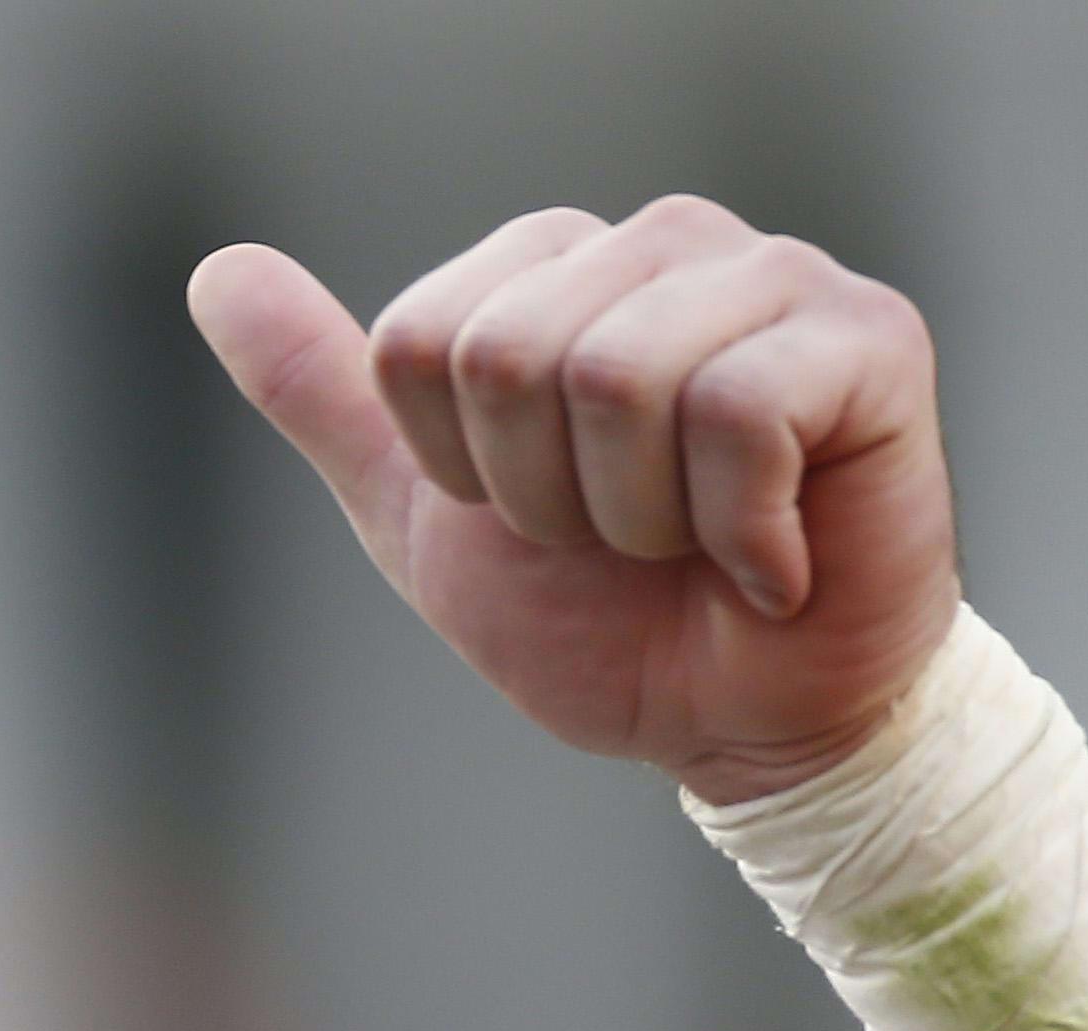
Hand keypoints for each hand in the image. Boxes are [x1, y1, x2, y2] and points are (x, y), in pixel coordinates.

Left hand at [190, 196, 956, 804]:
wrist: (745, 730)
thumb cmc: (605, 622)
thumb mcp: (427, 515)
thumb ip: (329, 391)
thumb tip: (216, 272)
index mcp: (556, 266)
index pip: (419, 342)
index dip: (462, 473)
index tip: (544, 517)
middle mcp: (664, 244)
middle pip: (509, 353)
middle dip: (549, 499)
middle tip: (628, 542)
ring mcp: (775, 280)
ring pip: (622, 377)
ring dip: (644, 519)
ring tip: (698, 545)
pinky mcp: (871, 340)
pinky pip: (742, 410)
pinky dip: (740, 531)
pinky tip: (771, 560)